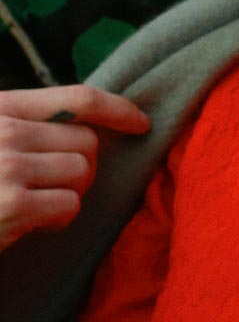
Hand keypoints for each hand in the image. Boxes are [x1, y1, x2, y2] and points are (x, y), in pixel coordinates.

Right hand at [0, 85, 148, 255]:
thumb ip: (25, 127)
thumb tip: (89, 132)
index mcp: (0, 108)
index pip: (78, 98)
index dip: (119, 109)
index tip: (141, 123)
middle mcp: (4, 131)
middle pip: (87, 142)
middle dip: (82, 167)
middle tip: (53, 187)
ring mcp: (8, 166)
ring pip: (83, 172)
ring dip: (70, 193)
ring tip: (38, 204)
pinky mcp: (13, 204)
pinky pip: (70, 204)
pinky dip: (59, 218)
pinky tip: (32, 223)